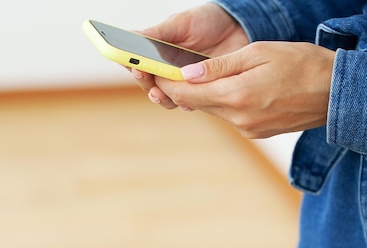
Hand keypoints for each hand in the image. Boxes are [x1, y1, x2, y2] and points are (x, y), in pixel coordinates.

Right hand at [131, 3, 248, 103]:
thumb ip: (156, 34)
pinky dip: (187, 104)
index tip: (134, 65)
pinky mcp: (202, 92)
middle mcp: (167, 73)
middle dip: (146, 84)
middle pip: (150, 86)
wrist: (239, 26)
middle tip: (146, 77)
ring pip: (167, 98)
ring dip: (162, 98)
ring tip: (160, 93)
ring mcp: (185, 84)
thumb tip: (131, 36)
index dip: (132, 67)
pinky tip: (187, 102)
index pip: (138, 65)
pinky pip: (191, 103)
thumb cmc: (206, 21)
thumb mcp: (180, 24)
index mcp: (157, 56)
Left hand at [151, 41, 335, 137]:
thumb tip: (186, 73)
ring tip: (201, 77)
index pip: (186, 93)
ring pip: (211, 110)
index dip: (167, 83)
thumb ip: (219, 66)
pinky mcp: (254, 132)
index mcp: (236, 95)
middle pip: (196, 103)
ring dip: (204, 95)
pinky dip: (223, 103)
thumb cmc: (302, 64)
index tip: (156, 72)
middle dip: (181, 89)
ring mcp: (246, 128)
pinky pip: (228, 116)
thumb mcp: (259, 53)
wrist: (336, 93)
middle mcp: (237, 117)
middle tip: (170, 72)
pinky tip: (232, 90)